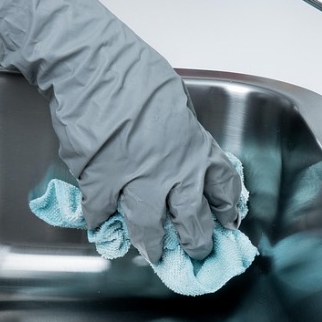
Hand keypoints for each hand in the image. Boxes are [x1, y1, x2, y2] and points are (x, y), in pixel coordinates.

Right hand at [0, 0, 240, 262]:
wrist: (94, 68)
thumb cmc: (135, 74)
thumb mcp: (175, 103)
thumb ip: (180, 133)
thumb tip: (177, 147)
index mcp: (194, 148)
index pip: (221, 186)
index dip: (225, 208)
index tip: (227, 221)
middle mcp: (172, 172)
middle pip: (192, 220)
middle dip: (196, 242)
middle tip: (196, 253)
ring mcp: (136, 181)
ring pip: (149, 228)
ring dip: (151, 244)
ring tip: (153, 253)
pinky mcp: (101, 183)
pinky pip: (103, 214)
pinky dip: (102, 223)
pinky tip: (102, 229)